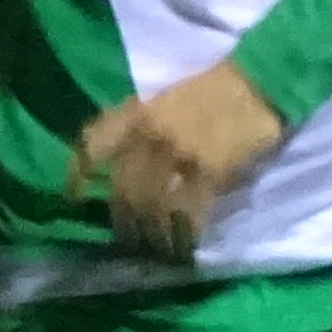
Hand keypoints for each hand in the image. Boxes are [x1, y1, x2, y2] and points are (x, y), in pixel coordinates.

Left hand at [69, 60, 287, 256]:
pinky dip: (184, 231)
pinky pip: (188, 210)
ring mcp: (179, 153)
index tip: (74, 198)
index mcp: (136, 114)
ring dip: (151, 232)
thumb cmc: (211, 90)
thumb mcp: (162, 99)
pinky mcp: (209, 170)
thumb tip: (113, 163)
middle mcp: (151, 135)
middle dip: (122, 218)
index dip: (79, 175)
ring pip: (151, 204)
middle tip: (126, 238)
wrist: (257, 84)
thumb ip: (135, 124)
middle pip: (123, 188)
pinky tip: (184, 243)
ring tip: (155, 248)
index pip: (94, 146)